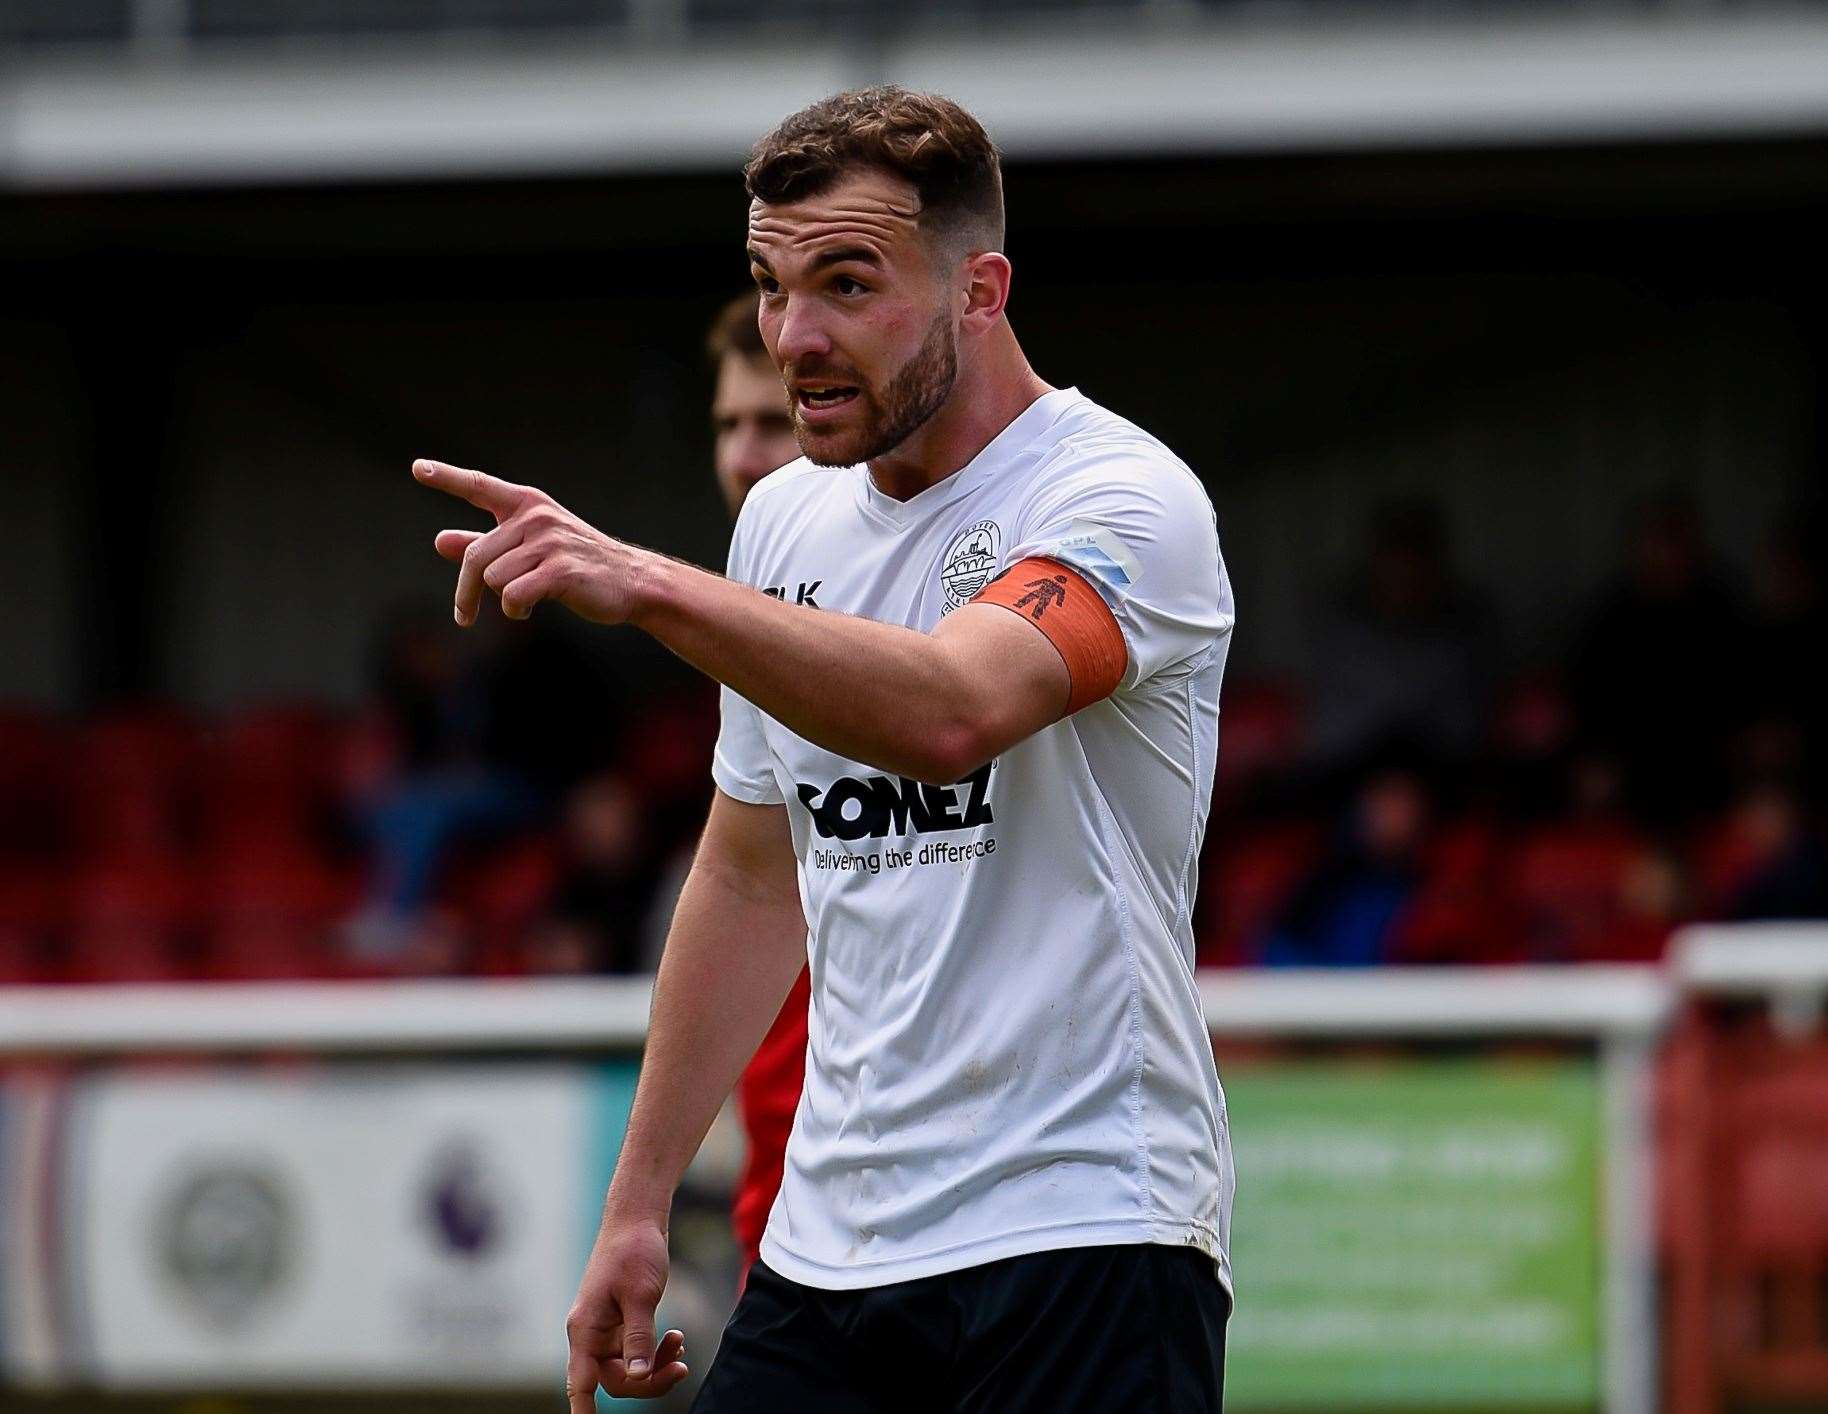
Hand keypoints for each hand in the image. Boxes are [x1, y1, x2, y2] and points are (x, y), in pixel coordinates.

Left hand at [413, 458, 646, 626]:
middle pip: (477, 557)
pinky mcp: (561, 571)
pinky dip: (516, 610)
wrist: (632, 581)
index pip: (479, 486)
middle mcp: (536, 517)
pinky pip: (514, 596)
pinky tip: (530, 609)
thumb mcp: (530, 549)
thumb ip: (485, 544)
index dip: (447, 478)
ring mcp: (550, 542)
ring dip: (503, 600)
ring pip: (494, 579)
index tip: (418, 468)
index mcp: (527, 505)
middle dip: (466, 592)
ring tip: (524, 601)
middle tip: (463, 616)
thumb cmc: (578, 564)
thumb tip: (440, 541)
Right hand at [566, 1212, 688, 1406]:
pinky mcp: (622, 1322)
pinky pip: (637, 1351)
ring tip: (681, 1345)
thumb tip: (638, 1377)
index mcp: (586, 1329)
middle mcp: (592, 1334)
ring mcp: (607, 1329)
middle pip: (616, 1380)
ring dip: (656, 1365)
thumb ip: (639, 1338)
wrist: (637, 1219)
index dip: (584, 1411)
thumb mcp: (640, 1294)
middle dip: (649, 1380)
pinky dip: (656, 1350)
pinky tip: (675, 1338)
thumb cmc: (633, 1250)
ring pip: (629, 1368)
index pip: (581, 1383)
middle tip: (681, 1366)